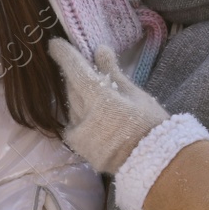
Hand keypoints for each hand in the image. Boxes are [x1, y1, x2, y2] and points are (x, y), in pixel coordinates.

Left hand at [50, 40, 169, 174]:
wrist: (153, 165)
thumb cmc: (150, 125)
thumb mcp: (136, 95)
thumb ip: (113, 72)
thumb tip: (99, 49)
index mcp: (100, 99)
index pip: (75, 70)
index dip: (63, 55)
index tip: (55, 45)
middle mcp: (84, 116)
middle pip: (72, 87)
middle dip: (75, 76)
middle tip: (84, 69)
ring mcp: (79, 134)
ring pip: (72, 106)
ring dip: (79, 97)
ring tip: (95, 97)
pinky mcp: (79, 148)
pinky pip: (73, 125)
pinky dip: (80, 117)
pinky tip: (94, 118)